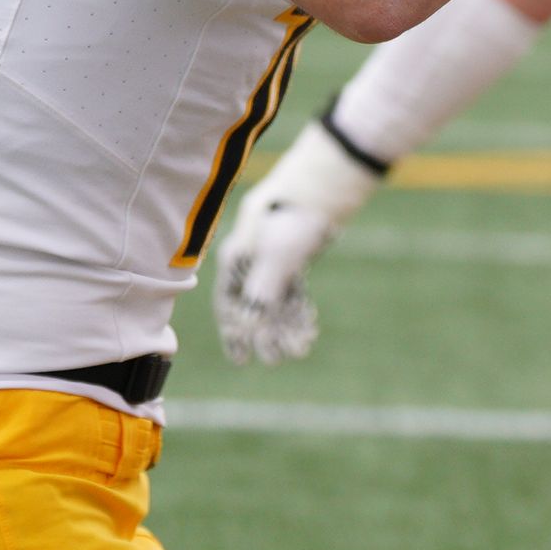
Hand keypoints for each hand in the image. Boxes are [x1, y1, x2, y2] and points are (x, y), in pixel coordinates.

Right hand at [215, 122, 380, 364]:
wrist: (321, 189)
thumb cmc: (290, 221)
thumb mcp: (274, 260)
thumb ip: (261, 294)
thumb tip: (251, 328)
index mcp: (236, 261)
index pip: (229, 306)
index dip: (234, 334)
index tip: (241, 360)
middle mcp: (251, 262)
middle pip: (254, 307)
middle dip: (266, 335)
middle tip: (278, 360)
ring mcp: (273, 259)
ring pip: (276, 302)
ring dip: (286, 326)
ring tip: (301, 348)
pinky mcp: (294, 257)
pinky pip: (293, 291)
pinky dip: (299, 310)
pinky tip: (309, 327)